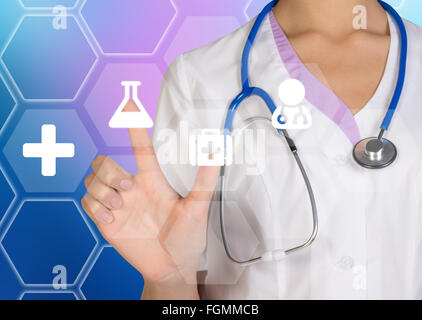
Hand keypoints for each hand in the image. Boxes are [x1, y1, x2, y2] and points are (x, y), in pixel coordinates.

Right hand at [81, 101, 219, 285]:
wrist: (171, 267)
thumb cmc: (187, 238)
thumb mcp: (198, 207)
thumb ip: (205, 179)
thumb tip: (217, 150)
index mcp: (152, 180)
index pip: (140, 148)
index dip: (134, 127)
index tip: (129, 106)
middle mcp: (131, 188)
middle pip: (103, 161)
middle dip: (109, 170)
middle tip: (128, 188)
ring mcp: (117, 204)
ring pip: (91, 180)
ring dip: (103, 191)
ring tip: (121, 208)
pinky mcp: (105, 221)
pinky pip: (86, 203)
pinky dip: (96, 208)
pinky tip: (112, 218)